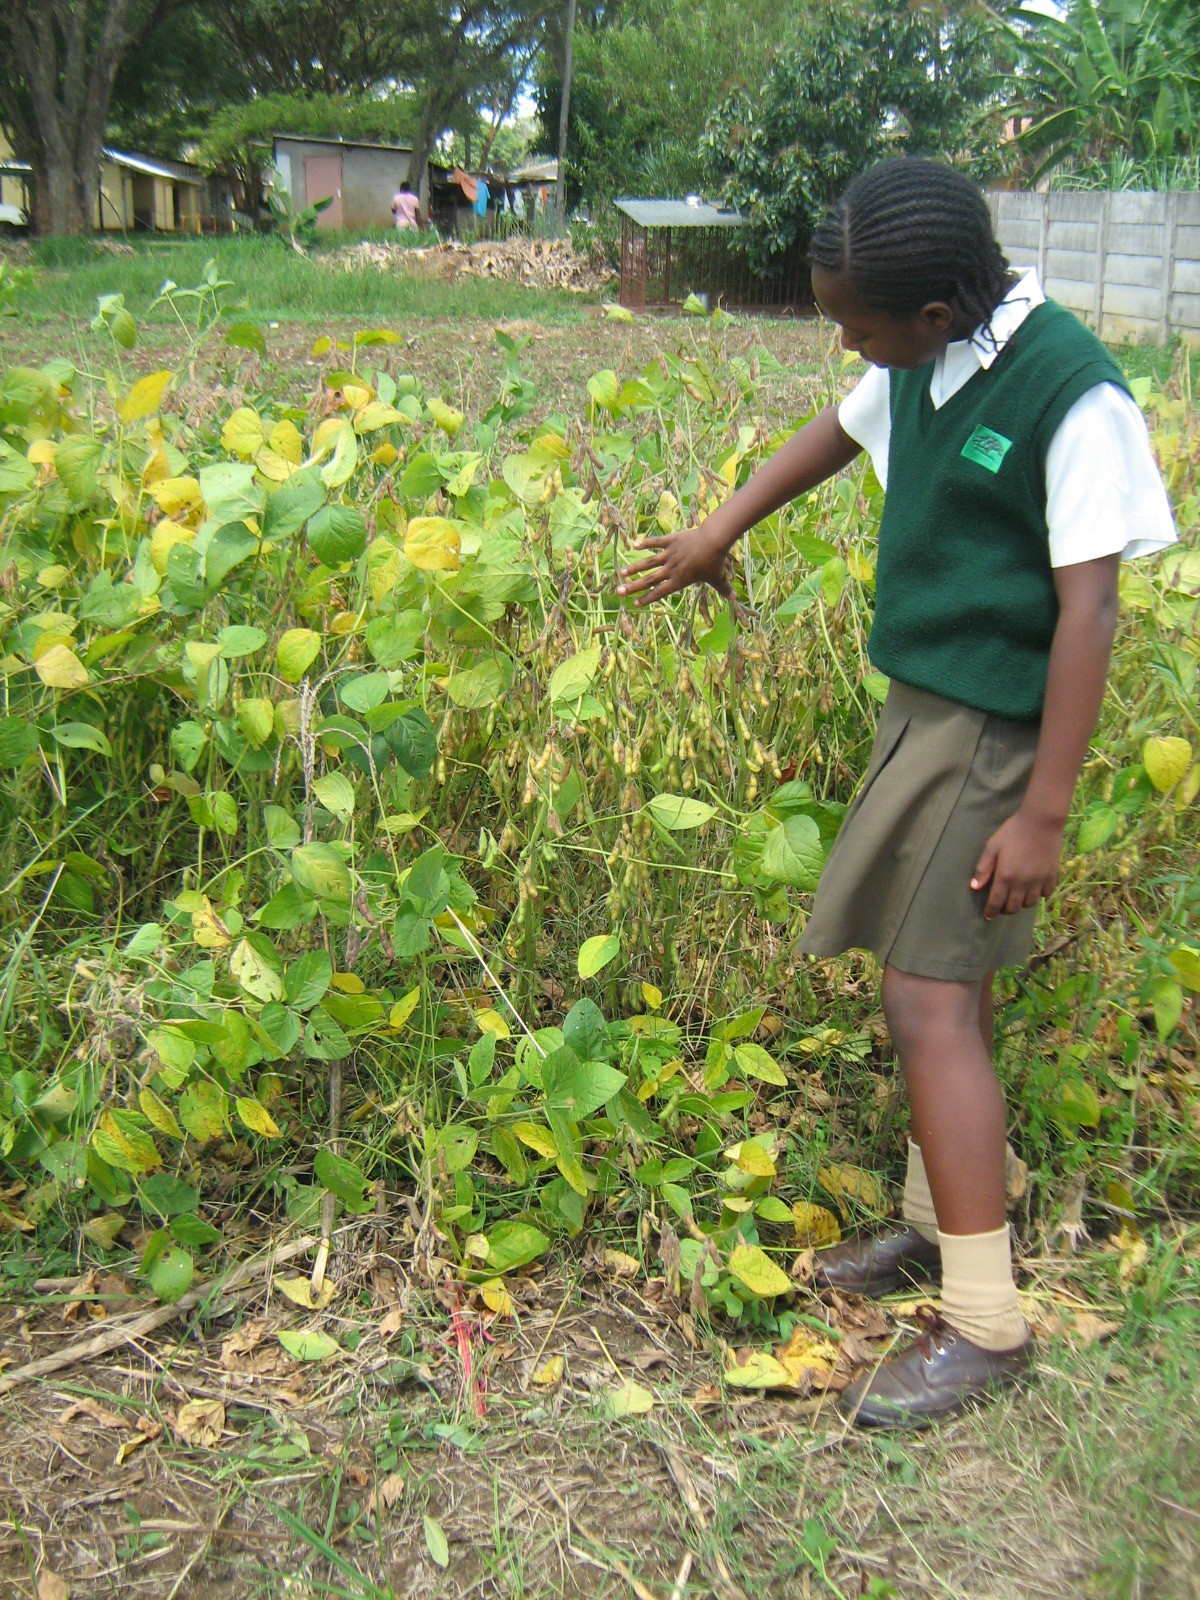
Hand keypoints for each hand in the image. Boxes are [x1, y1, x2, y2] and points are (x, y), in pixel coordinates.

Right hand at [615, 520, 733, 605]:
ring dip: (635, 568)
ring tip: (622, 572)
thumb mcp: (717, 578)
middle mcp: (671, 569)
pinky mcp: (671, 541)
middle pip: (649, 580)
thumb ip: (723, 589)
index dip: (647, 598)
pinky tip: (634, 544)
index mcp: (680, 580)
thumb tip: (734, 598)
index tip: (635, 603)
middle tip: (619, 591)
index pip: (660, 592)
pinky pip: (656, 542)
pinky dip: (646, 542)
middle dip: (633, 587)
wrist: (713, 541)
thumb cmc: (715, 561)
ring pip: (648, 562)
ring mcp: (670, 554)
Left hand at [971, 807, 1065, 919]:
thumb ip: (984, 868)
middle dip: (1005, 909)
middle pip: (1013, 907)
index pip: (996, 902)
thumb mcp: (992, 846)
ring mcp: (1039, 881)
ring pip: (1029, 904)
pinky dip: (1039, 895)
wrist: (1041, 821)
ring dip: (1021, 903)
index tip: (988, 916)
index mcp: (1006, 876)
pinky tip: (1034, 888)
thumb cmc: (1013, 831)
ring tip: (1017, 896)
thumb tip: (975, 887)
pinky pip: (1045, 894)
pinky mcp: (1052, 876)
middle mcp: (1023, 883)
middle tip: (1002, 905)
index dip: (991, 912)